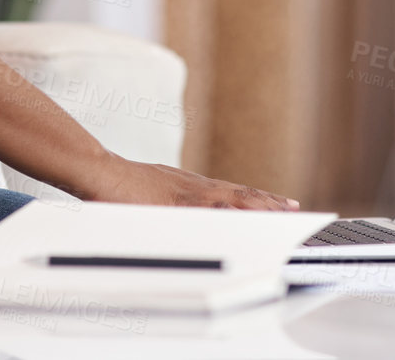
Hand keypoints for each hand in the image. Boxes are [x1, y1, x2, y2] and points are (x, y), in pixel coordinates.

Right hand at [84, 153, 300, 210]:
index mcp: (188, 185)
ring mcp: (186, 194)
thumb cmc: (118, 184)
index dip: (257, 198)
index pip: (231, 192)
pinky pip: (211, 211)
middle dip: (268, 202)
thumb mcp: (150, 191)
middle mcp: (193, 186)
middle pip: (239, 194)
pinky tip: (248, 222)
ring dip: (259, 206)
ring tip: (283, 212)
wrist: (99, 172)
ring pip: (232, 199)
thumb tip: (172, 213)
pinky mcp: (176, 203)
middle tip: (294, 209)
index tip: (280, 203)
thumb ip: (167, 202)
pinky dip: (233, 216)